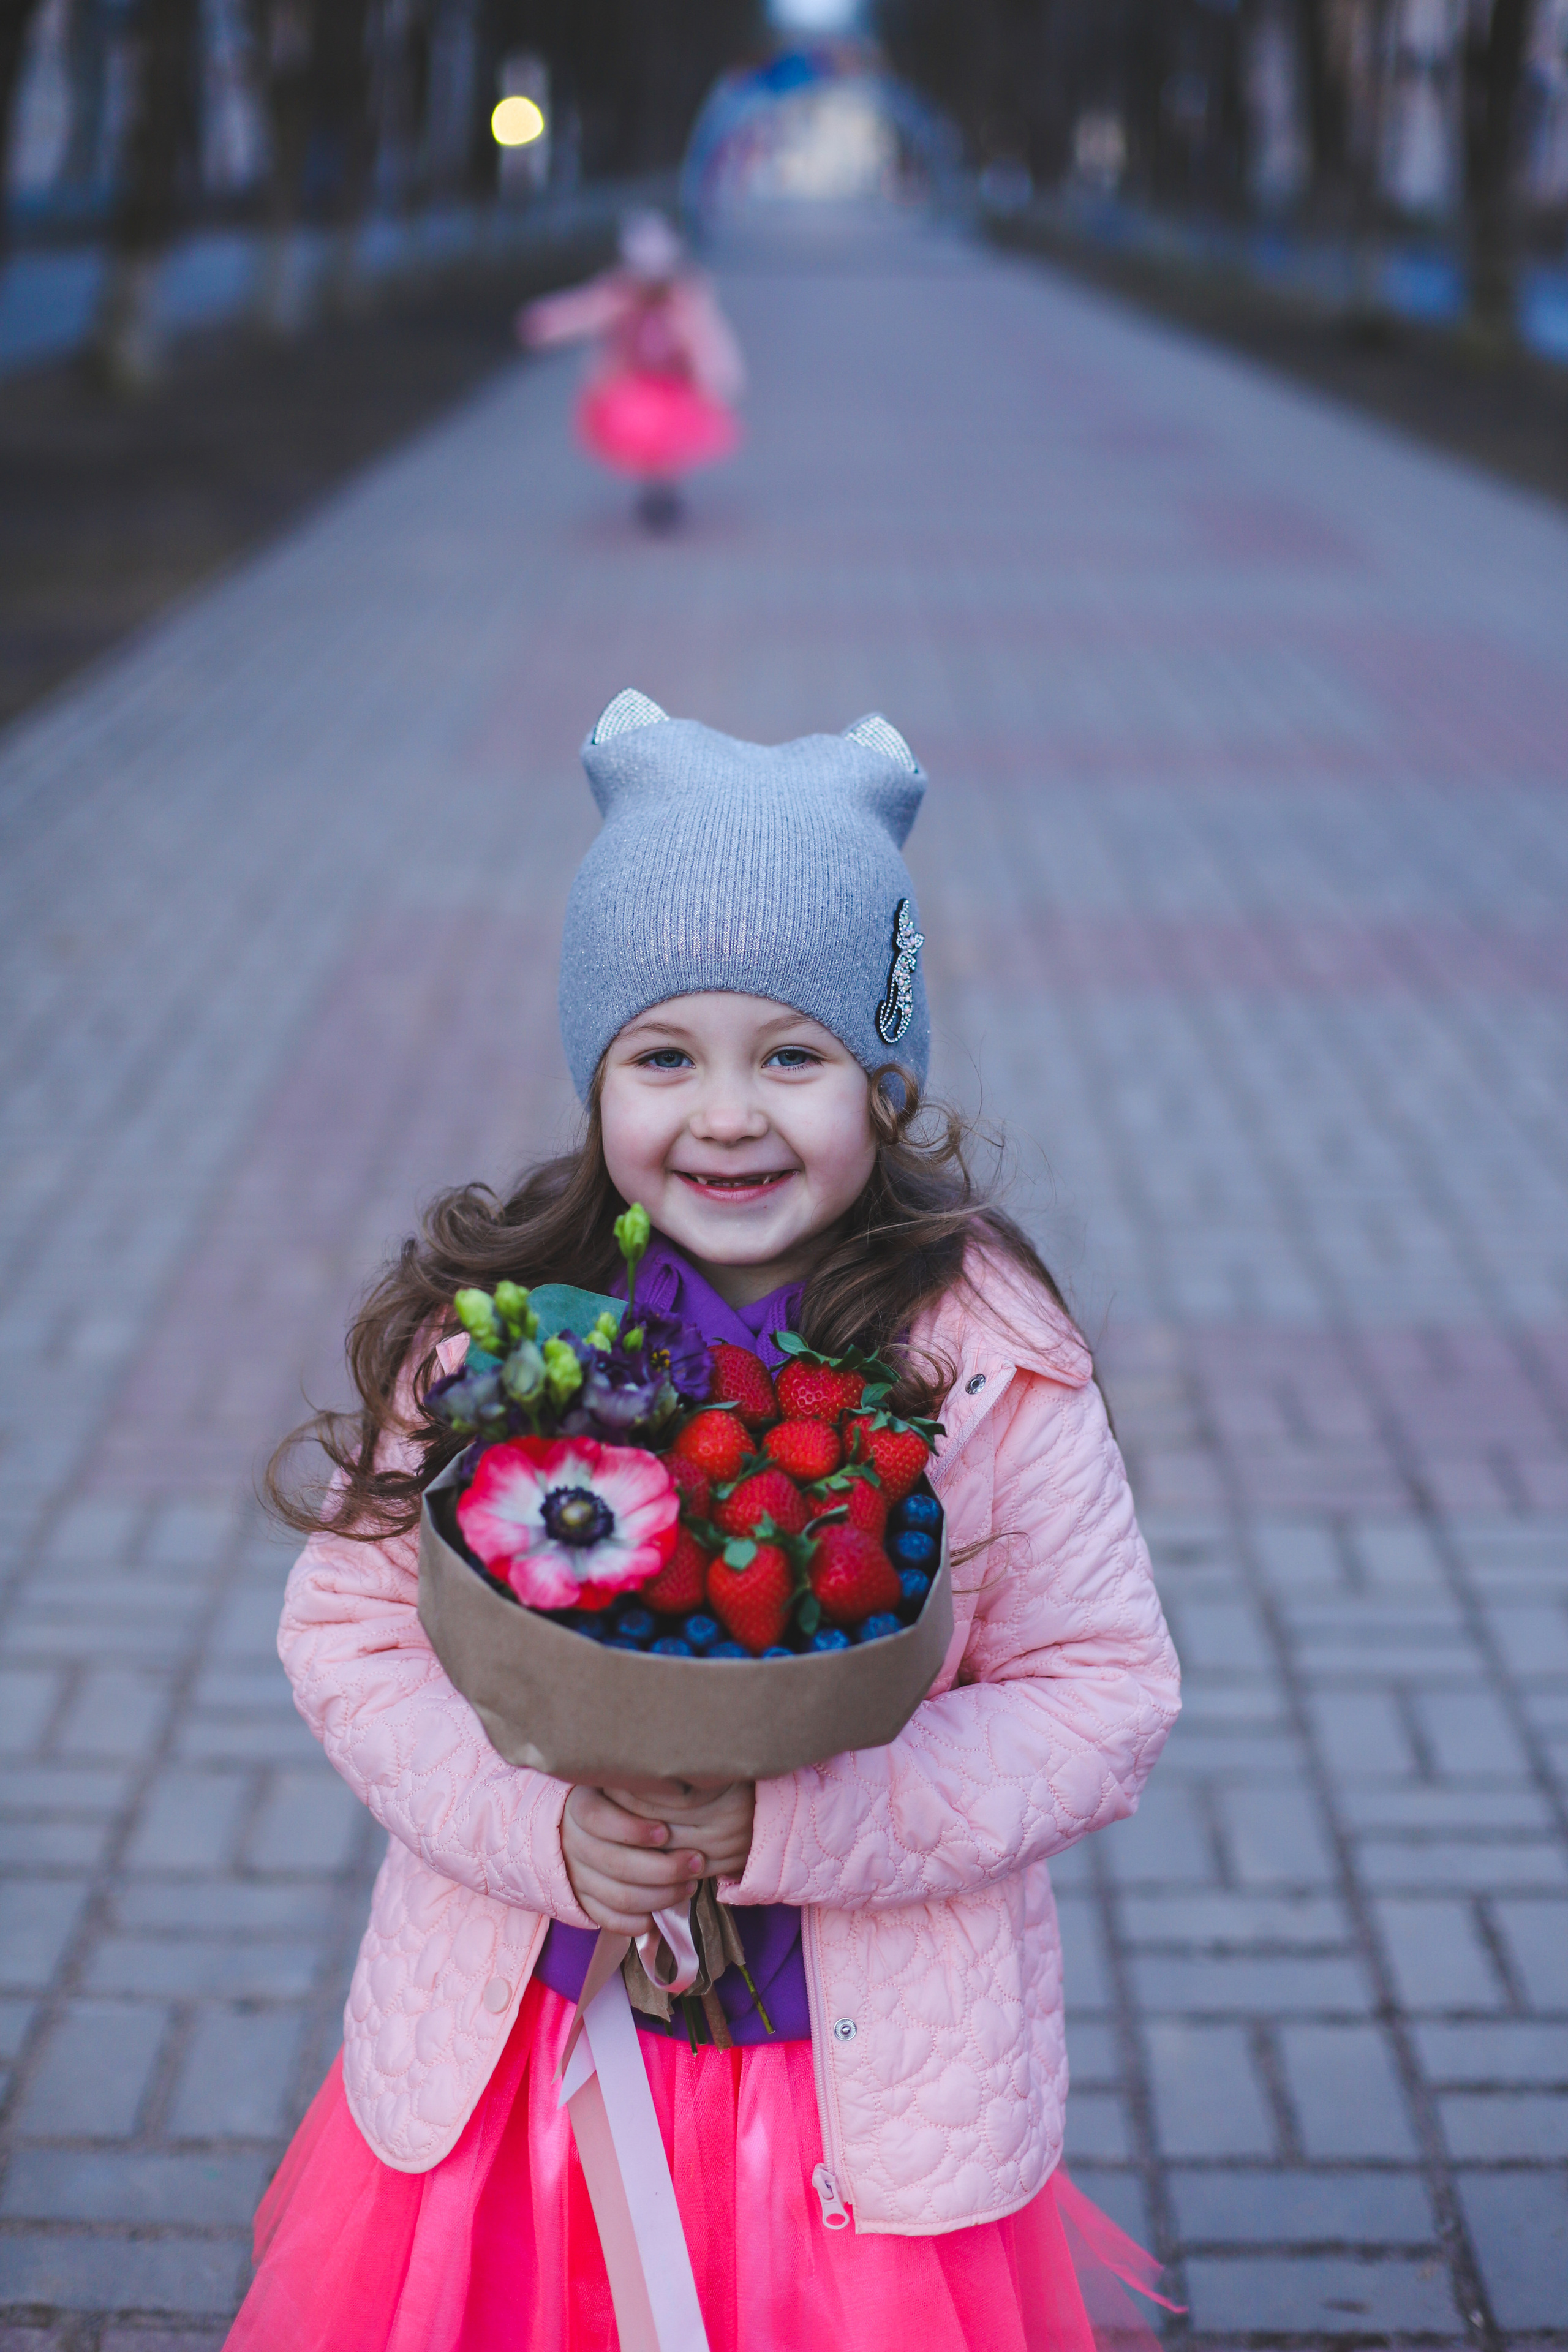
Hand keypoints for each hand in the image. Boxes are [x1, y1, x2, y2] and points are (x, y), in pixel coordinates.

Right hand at [561, 1780, 754, 1935]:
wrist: (581, 1827)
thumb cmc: (620, 1800)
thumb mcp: (624, 1785)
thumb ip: (643, 1787)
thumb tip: (679, 1786)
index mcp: (580, 1808)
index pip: (597, 1819)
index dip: (633, 1829)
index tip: (666, 1832)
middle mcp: (572, 1843)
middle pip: (616, 1864)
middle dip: (664, 1868)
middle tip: (697, 1861)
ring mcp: (576, 1877)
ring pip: (619, 1897)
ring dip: (661, 1896)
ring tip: (690, 1885)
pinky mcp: (583, 1903)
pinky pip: (611, 1921)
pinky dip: (640, 1922)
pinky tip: (662, 1912)